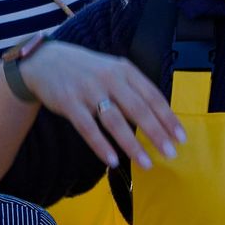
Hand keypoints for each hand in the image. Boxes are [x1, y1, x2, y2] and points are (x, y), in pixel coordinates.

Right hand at [17, 43, 182, 170]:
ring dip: (132, 145)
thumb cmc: (85, 71)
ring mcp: (88, 90)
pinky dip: (101, 146)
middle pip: (137, 109)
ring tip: (146, 163)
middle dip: (156, 133)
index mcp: (124, 70)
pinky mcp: (69, 103)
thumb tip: (159, 117)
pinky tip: (113, 161)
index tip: (180, 137)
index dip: (168, 117)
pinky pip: (88, 128)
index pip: (152, 95)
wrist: (44, 62)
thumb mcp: (112, 70)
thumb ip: (133, 89)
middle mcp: (108, 78)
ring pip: (114, 121)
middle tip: (170, 153)